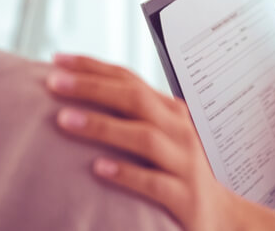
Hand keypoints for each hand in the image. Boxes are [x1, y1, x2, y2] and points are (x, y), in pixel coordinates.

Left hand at [47, 54, 274, 230]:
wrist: (221, 215)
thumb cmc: (178, 173)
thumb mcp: (159, 136)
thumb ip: (129, 117)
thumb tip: (76, 96)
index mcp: (169, 111)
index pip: (129, 80)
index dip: (94, 67)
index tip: (58, 60)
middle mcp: (178, 130)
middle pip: (135, 99)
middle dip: (92, 88)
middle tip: (53, 82)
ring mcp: (184, 163)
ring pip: (143, 137)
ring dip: (102, 126)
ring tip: (65, 120)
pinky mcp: (184, 196)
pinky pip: (153, 183)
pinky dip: (126, 173)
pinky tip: (99, 169)